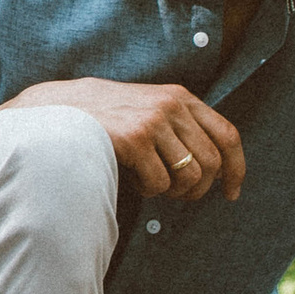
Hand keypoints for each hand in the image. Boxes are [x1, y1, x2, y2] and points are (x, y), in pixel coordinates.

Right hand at [3, 76, 245, 201]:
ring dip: (171, 191)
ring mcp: (153, 120)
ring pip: (188, 176)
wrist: (58, 110)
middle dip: (197, 189)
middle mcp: (172, 105)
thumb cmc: (106, 119)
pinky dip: (147, 191)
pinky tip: (129, 177)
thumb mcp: (148, 110)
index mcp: (181, 97)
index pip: (227, 135)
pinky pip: (159, 183)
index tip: (231, 193)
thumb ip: (179, 128)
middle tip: (176, 196)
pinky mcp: (135, 138)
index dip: (236, 169)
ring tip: (149, 183)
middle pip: (210, 163)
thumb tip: (215, 170)